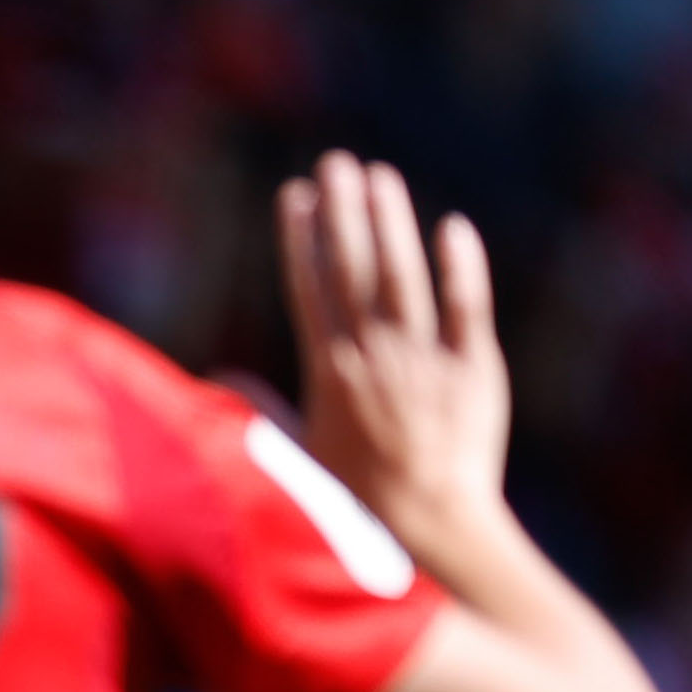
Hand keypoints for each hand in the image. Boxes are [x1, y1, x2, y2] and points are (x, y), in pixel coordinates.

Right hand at [278, 152, 510, 541]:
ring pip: (403, 277)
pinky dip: (460, 267)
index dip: (301, 240)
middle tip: (335, 162)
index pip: (310, 291)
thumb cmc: (358, 504)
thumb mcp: (297, 458)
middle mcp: (373, 358)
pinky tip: (451, 227)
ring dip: (390, 222)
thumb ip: (261, 410)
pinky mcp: (474, 369)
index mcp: (329, 375)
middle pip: (354, 270)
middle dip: (343, 212)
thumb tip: (216, 381)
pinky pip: (465, 308)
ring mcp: (425, 360)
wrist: (431, 528)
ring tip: (380, 175)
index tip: (293, 196)